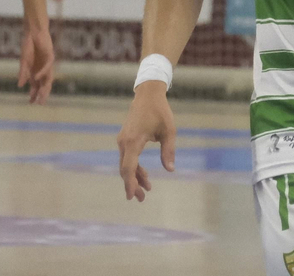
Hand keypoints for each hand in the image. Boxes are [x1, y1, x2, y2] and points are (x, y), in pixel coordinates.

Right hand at [17, 23, 55, 104]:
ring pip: (48, 78)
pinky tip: (37, 77)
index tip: (30, 103)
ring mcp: (47, 64)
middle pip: (44, 85)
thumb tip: (19, 85)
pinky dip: (42, 72)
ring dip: (45, 87)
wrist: (33, 31)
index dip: (34, 94)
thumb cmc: (28, 45)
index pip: (36, 86)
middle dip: (42, 94)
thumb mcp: (24, 60)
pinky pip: (47, 66)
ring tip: (41, 95)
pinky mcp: (50, 56)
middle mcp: (42, 69)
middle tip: (39, 103)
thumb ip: (22, 72)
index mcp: (35, 71)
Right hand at [115, 82, 175, 201]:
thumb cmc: (160, 112)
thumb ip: (168, 151)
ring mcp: (123, 140)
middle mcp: (124, 142)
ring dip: (134, 177)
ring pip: (126, 164)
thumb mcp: (169, 131)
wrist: (148, 95)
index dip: (130, 183)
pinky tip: (144, 176)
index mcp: (133, 141)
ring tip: (147, 190)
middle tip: (142, 198)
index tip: (132, 196)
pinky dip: (135, 168)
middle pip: (125, 169)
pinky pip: (128, 158)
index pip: (129, 167)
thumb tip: (170, 169)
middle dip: (133, 185)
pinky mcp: (125, 139)